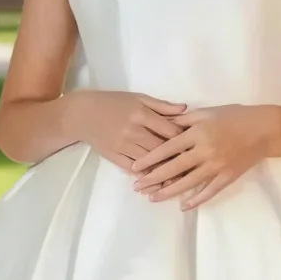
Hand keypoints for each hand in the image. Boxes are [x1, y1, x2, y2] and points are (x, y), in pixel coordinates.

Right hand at [69, 90, 186, 173]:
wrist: (83, 114)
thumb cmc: (114, 103)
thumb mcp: (138, 98)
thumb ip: (162, 105)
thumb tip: (186, 108)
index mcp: (141, 114)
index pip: (169, 130)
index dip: (185, 139)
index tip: (197, 145)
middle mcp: (133, 131)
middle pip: (162, 149)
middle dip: (179, 157)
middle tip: (194, 165)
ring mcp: (123, 146)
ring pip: (150, 162)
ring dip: (165, 170)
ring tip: (181, 177)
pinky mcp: (115, 157)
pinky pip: (134, 170)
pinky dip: (146, 176)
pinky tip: (157, 182)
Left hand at [131, 104, 279, 210]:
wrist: (265, 129)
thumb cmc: (235, 116)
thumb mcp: (208, 112)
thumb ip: (184, 120)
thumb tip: (163, 125)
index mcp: (198, 133)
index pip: (167, 148)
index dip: (150, 159)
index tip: (135, 167)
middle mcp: (204, 151)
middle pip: (173, 168)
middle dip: (153, 178)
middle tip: (137, 186)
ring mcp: (216, 166)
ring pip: (188, 183)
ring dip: (168, 192)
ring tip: (152, 197)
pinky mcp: (227, 177)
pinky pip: (209, 191)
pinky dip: (196, 199)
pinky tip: (183, 206)